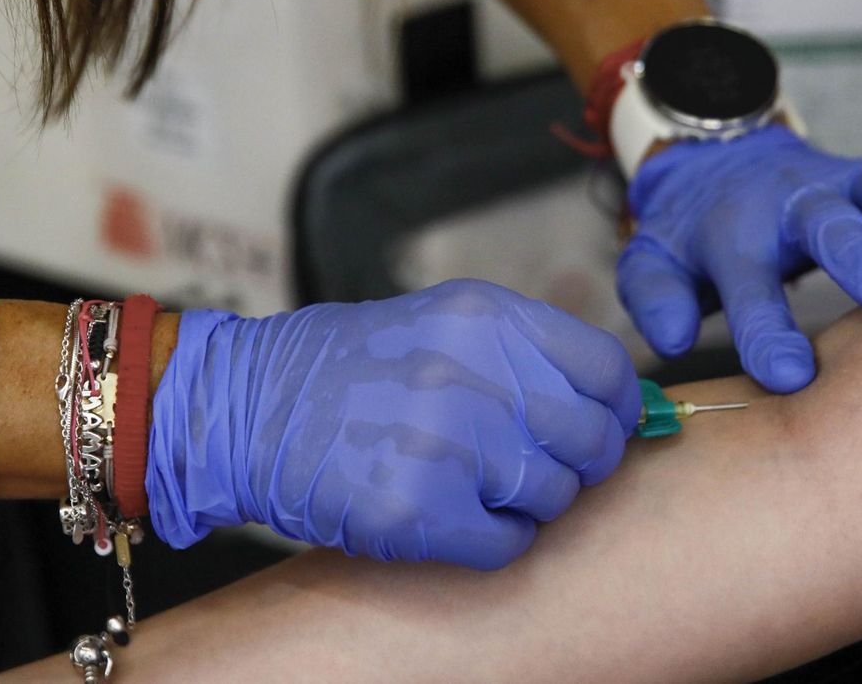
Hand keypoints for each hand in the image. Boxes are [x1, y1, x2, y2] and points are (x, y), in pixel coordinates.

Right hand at [146, 279, 640, 569]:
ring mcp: (444, 444)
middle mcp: (473, 373)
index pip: (607, 369)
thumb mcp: (443, 324)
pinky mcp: (415, 510)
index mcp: (486, 318)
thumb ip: (525, 354)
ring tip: (472, 484)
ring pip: (552, 497)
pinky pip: (506, 543)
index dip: (615, 408)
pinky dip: (491, 539)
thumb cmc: (351, 368)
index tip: (600, 425)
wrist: (246, 406)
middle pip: (590, 441)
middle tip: (531, 464)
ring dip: (525, 502)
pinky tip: (451, 514)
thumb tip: (614, 404)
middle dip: (573, 464)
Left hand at [616, 106, 861, 391]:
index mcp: (735, 237)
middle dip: (857, 257)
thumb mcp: (654, 262)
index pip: (746, 286)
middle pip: (828, 227)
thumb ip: (655, 297)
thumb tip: (670, 337)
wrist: (717, 165)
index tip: (789, 376)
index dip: (765, 329)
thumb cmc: (693, 237)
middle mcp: (795, 207)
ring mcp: (844, 185)